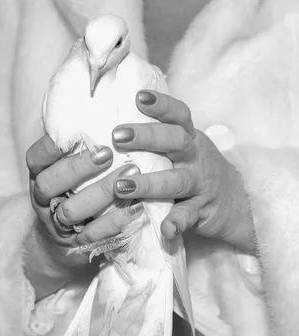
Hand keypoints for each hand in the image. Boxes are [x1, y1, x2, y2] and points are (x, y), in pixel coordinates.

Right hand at [25, 135, 142, 299]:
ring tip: (130, 175)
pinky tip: (137, 207)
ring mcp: (57, 224)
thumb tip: (97, 104)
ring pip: (70, 211)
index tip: (76, 134)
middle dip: (77, 168)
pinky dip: (115, 221)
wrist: (66, 242)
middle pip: (49, 184)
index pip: (35, 159)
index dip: (51, 147)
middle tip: (107, 153)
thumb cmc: (73, 192)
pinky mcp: (77, 244)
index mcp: (39, 176)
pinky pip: (93, 235)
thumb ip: (77, 146)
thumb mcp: (66, 169)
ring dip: (101, 193)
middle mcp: (43, 200)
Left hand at [111, 90, 255, 252]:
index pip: (177, 115)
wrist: (235, 202)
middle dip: (146, 136)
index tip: (139, 97)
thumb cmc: (193, 169)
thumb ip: (156, 138)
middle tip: (118, 136)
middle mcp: (195, 157)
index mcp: (188, 138)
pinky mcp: (202, 211)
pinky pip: (188, 216)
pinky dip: (177, 222)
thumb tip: (110, 119)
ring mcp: (200, 184)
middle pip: (175, 141)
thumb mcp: (181, 148)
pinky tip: (165, 230)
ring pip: (176, 181)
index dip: (161, 104)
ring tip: (121, 186)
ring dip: (148, 183)